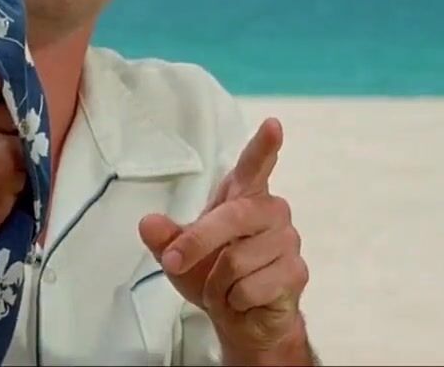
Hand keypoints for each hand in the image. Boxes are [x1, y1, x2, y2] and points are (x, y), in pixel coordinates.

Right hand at [0, 16, 24, 260]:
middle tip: (16, 88)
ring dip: (20, 117)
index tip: (8, 22)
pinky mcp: (3, 159)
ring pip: (19, 103)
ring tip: (1, 141)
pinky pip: (29, 137)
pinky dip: (25, 149)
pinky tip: (7, 167)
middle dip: (14, 75)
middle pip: (0, 67)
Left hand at [139, 118, 308, 355]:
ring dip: (217, 282)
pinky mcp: (295, 273)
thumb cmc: (212, 274)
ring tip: (224, 286)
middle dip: (198, 242)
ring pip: (237, 260)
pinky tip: (242, 299)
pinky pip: (249, 288)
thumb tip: (147, 223)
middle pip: (233, 217)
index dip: (264, 145)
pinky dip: (233, 300)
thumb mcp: (177, 255)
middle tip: (174, 262)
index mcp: (244, 196)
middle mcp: (271, 212)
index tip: (273, 124)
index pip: (256, 166)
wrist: (243, 319)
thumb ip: (165, 237)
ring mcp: (288, 241)